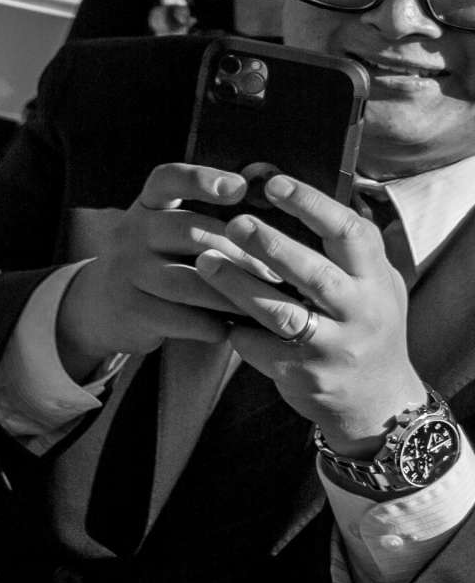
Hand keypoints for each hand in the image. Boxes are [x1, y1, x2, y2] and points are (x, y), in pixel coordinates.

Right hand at [53, 163, 261, 378]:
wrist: (102, 306)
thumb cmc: (158, 263)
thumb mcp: (168, 230)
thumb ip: (207, 218)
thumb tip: (273, 214)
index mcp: (148, 206)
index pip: (168, 180)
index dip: (201, 180)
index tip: (239, 188)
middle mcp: (131, 232)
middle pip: (188, 231)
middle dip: (239, 252)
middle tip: (275, 272)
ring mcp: (126, 271)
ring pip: (187, 281)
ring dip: (229, 295)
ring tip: (262, 304)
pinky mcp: (128, 308)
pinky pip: (178, 317)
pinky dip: (209, 325)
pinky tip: (229, 328)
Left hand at [193, 175, 426, 454]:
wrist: (377, 399)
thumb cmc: (365, 324)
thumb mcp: (373, 283)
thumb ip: (344, 246)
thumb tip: (299, 187)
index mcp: (376, 280)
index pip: (350, 233)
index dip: (312, 205)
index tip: (274, 183)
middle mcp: (361, 312)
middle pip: (313, 273)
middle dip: (271, 245)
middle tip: (234, 222)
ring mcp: (333, 346)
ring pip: (280, 313)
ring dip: (239, 286)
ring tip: (205, 262)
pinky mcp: (304, 375)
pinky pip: (260, 347)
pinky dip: (236, 329)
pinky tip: (215, 315)